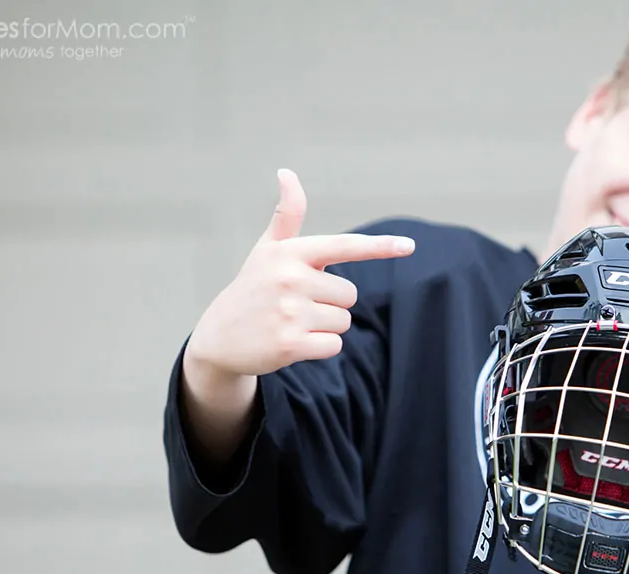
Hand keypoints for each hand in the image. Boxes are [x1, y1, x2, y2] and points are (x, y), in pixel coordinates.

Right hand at [185, 168, 415, 379]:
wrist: (218, 337)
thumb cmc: (253, 287)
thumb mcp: (268, 250)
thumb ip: (286, 215)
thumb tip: (287, 172)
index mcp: (289, 253)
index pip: (344, 246)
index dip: (380, 246)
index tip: (409, 246)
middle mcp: (290, 279)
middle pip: (350, 294)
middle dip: (331, 302)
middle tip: (298, 305)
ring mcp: (290, 313)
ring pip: (343, 321)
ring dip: (325, 326)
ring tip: (293, 322)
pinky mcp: (290, 345)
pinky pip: (334, 346)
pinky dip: (320, 347)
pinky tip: (293, 342)